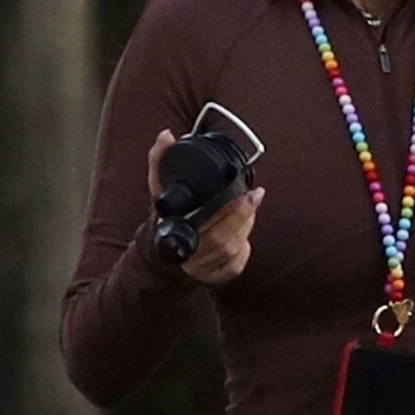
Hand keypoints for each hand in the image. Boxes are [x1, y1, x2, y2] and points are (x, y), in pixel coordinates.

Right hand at [146, 129, 259, 285]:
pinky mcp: (212, 279)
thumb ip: (160, 161)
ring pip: (230, 252)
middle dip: (243, 216)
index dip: (232, 211)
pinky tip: (244, 235)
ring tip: (250, 208)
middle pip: (222, 240)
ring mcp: (199, 270)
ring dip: (245, 228)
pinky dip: (243, 251)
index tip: (250, 192)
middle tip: (255, 195)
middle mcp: (186, 255)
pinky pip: (234, 268)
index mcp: (173, 233)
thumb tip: (166, 135)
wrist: (160, 254)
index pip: (205, 224)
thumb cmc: (165, 218)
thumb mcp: (160, 190)